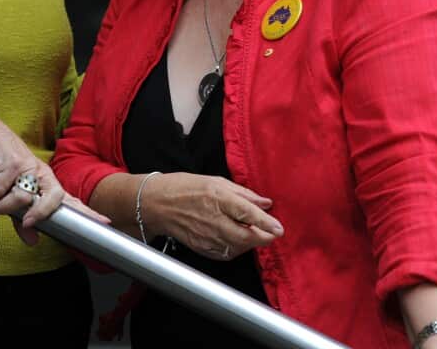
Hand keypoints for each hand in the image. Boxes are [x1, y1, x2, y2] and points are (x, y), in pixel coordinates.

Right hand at [0, 106, 107, 244]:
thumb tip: (31, 241)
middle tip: (25, 223)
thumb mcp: (11, 197)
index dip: (88, 211)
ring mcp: (29, 167)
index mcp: (46, 183)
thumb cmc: (0, 166)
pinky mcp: (12, 163)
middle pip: (55, 198)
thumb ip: (20, 220)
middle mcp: (42, 174)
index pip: (70, 199)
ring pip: (23, 198)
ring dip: (2, 206)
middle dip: (41, 213)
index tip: (105, 221)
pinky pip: (1, 189)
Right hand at [142, 172, 282, 260]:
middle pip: (246, 237)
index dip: (267, 223)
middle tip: (272, 234)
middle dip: (263, 238)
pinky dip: (236, 250)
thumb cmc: (184, 188)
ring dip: (250, 244)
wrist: (156, 204)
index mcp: (217, 198)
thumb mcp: (215, 181)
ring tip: (254, 234)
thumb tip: (266, 203)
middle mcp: (213, 219)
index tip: (279, 228)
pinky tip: (237, 241)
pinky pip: (225, 254)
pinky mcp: (201, 247)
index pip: (248, 214)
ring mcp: (206, 236)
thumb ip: (243, 194)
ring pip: (237, 248)